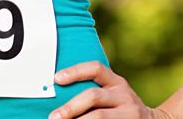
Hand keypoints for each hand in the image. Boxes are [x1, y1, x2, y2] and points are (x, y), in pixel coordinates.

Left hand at [49, 61, 170, 118]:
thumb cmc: (122, 107)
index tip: (57, 78)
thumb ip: (96, 90)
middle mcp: (123, 94)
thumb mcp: (114, 93)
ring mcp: (129, 112)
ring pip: (99, 116)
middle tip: (53, 116)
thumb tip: (59, 93)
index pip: (96, 68)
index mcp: (116, 82)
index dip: (76, 71)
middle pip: (93, 96)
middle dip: (70, 107)